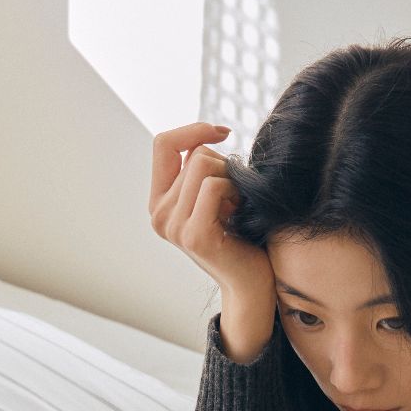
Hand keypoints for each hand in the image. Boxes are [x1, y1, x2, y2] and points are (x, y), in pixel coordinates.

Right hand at [150, 123, 275, 348]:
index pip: (162, 144)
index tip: (223, 133)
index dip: (194, 129)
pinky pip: (214, 186)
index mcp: (159, 202)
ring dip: (231, 178)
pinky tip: (240, 211)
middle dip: (224, 164)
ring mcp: (173, 227)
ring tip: (236, 205)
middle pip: (194, 154)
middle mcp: (159, 215)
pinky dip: (235, 190)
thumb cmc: (239, 233)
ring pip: (203, 165)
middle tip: (235, 195)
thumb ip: (199, 168)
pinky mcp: (194, 236)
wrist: (251, 281)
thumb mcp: (213, 194)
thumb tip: (204, 135)